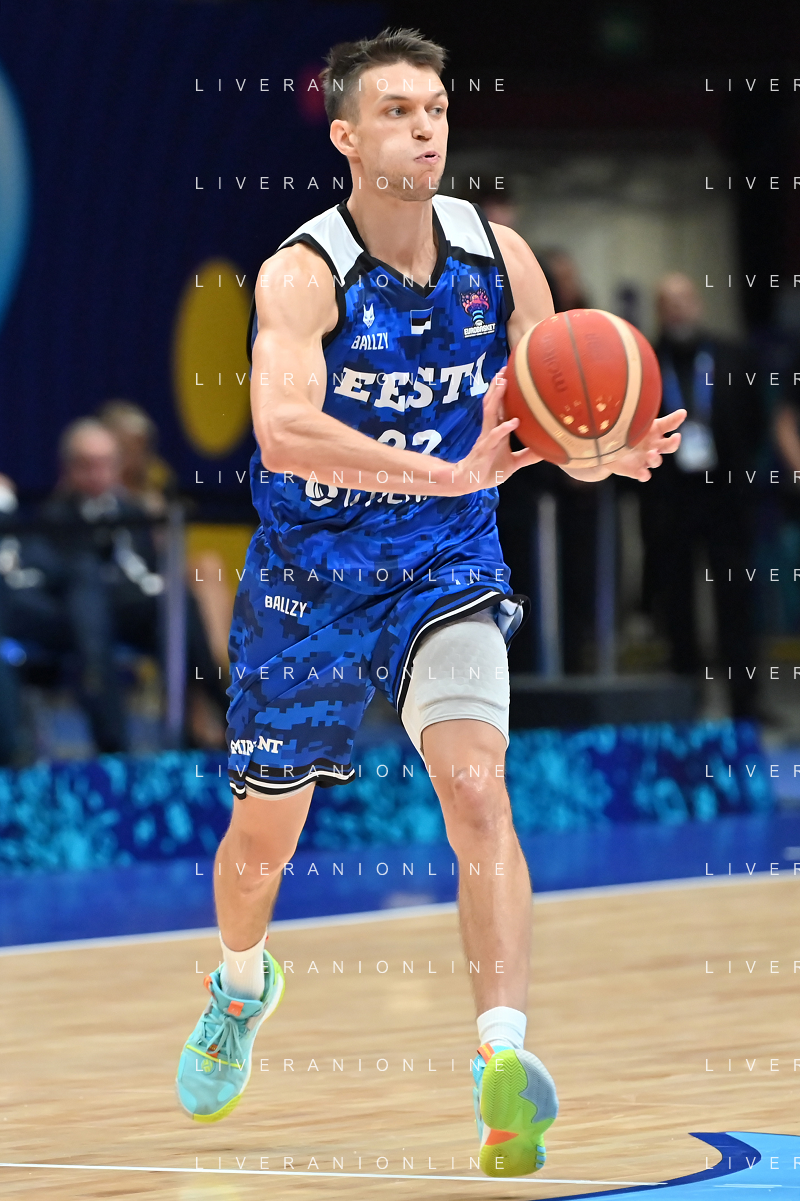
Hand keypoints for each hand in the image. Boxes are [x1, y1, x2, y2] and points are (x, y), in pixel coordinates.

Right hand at [449, 367, 541, 493]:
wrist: (469, 483)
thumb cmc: (489, 471)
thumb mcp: (513, 463)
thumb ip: (527, 455)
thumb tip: (546, 451)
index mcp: (496, 431)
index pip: (499, 407)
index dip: (503, 391)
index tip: (510, 375)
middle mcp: (490, 430)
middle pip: (492, 403)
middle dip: (497, 386)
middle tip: (504, 369)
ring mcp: (486, 438)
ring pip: (490, 413)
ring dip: (497, 397)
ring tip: (504, 383)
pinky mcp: (485, 449)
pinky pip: (494, 436)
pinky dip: (504, 428)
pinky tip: (514, 422)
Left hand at [609, 408, 686, 481]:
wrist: (608, 450)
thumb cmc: (624, 432)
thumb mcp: (630, 421)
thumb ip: (635, 413)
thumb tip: (633, 393)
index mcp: (655, 430)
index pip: (668, 424)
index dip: (676, 419)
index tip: (682, 413)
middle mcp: (654, 445)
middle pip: (669, 445)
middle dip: (674, 442)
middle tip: (677, 437)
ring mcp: (646, 459)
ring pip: (656, 461)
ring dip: (655, 457)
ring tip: (651, 453)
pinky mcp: (637, 470)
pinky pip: (643, 474)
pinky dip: (644, 475)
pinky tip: (644, 474)